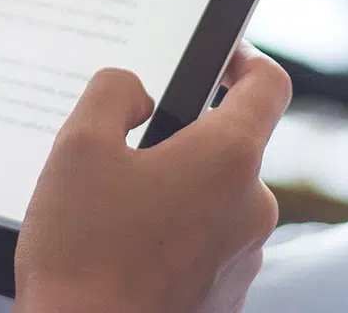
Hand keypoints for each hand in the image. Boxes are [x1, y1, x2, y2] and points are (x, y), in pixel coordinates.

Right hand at [16, 46, 291, 312]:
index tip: (221, 59)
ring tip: (115, 215)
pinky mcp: (225, 296)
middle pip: (230, 147)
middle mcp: (252, 208)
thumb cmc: (83, 254)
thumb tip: (139, 94)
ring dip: (175, 195)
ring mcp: (244, 258)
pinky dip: (174, 239)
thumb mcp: (78, 145)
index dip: (244, 59)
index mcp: (228, 158)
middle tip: (121, 157)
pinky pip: (208, 246)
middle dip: (180, 143)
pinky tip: (125, 252)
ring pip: (215, 200)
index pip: (269, 85)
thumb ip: (113, 91)